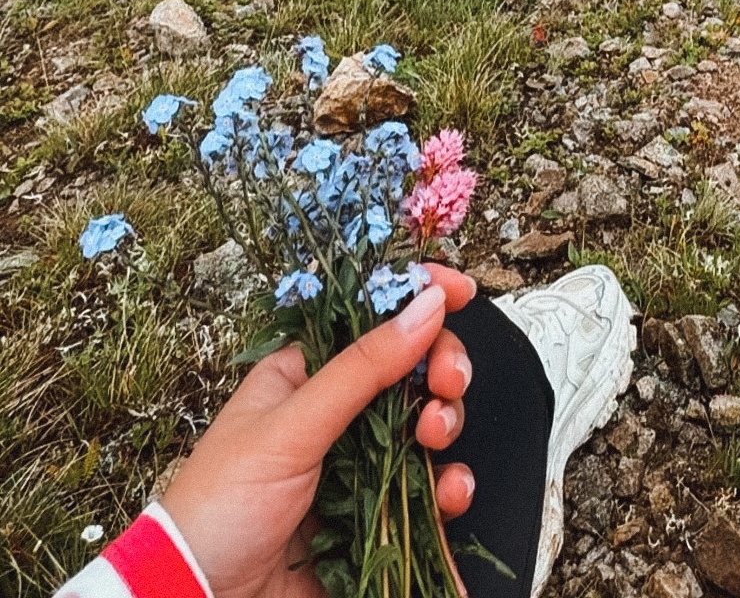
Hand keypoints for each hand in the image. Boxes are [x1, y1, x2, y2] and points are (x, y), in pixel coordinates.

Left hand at [162, 265, 477, 597]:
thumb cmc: (217, 511)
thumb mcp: (288, 428)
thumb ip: (362, 368)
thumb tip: (424, 305)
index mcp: (305, 374)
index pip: (370, 318)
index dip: (415, 299)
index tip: (459, 290)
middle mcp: (337, 412)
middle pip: (411, 368)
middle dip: (441, 367)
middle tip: (446, 381)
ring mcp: (359, 463)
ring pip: (426, 424)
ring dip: (446, 423)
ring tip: (434, 438)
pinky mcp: (376, 513)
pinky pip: (427, 488)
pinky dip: (449, 487)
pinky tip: (448, 492)